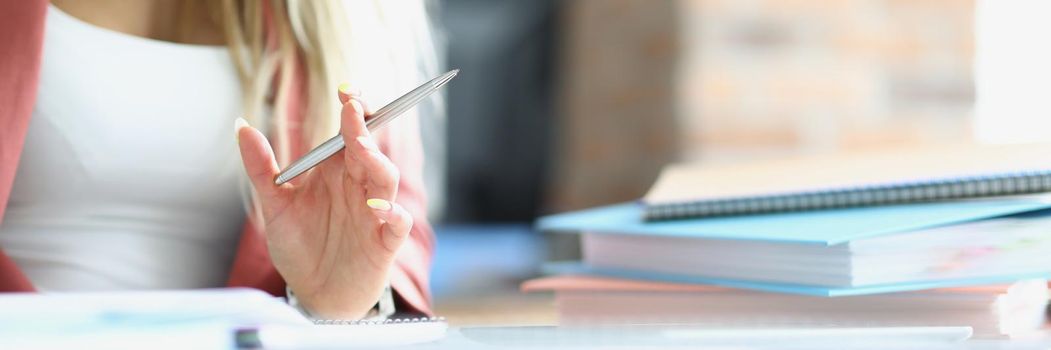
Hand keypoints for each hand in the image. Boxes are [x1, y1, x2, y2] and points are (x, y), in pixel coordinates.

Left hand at [235, 87, 412, 318]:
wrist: (315, 294)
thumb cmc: (300, 247)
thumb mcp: (274, 206)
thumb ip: (261, 168)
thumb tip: (242, 126)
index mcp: (336, 171)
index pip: (350, 133)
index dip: (353, 111)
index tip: (347, 92)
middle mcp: (358, 186)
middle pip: (369, 149)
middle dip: (364, 129)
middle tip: (354, 111)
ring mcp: (374, 212)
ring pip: (385, 178)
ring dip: (377, 162)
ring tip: (362, 150)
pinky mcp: (384, 242)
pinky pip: (397, 222)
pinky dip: (393, 213)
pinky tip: (379, 207)